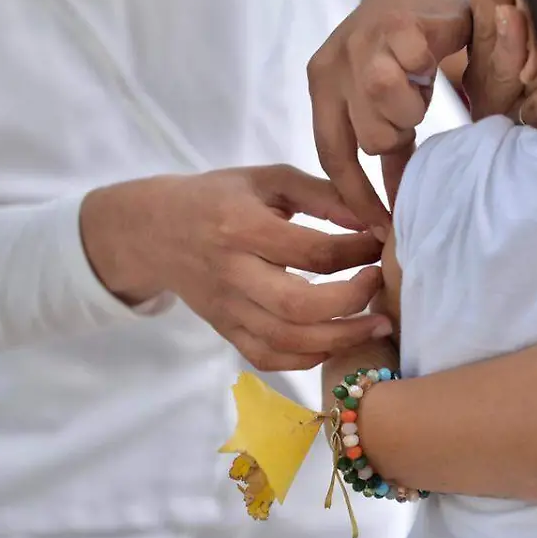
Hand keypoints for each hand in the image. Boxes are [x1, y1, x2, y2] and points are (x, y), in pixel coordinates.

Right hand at [80, 165, 390, 370]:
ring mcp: (227, 309)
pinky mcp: (225, 331)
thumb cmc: (220, 197)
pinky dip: (309, 358)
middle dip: (352, 302)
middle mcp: (232, 273)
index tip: (382, 241)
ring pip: (287, 341)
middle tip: (382, 286)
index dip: (356, 250)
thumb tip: (373, 218)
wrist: (154, 230)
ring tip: (378, 323)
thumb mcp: (267, 179)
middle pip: (298, 306)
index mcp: (241, 227)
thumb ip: (322, 194)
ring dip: (341, 338)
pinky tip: (338, 341)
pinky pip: (269, 358)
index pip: (310, 251)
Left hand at [309, 0, 471, 228]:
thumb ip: (385, 147)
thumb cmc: (399, 49)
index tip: (382, 229)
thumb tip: (392, 214)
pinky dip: (432, 67)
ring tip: (421, 88)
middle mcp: (336, 63)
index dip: (358, 196)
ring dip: (415, 107)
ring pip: (389, 106)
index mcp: (322, 84)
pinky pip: (418, 64)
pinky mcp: (404, 22)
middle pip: (369, 138)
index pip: (333, 155)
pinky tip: (435, 58)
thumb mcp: (376, 98)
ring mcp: (368, 41)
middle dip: (397, 136)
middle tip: (411, 114)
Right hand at [464, 0, 536, 124]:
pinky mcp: (528, 127)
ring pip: (506, 70)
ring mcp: (507, 99)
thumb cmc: (522, 80)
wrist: (511, 155)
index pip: (482, 2)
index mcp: (485, 44)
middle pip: (489, 29)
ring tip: (513, 16)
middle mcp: (490, 70)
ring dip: (512, 43)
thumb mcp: (506, 33)